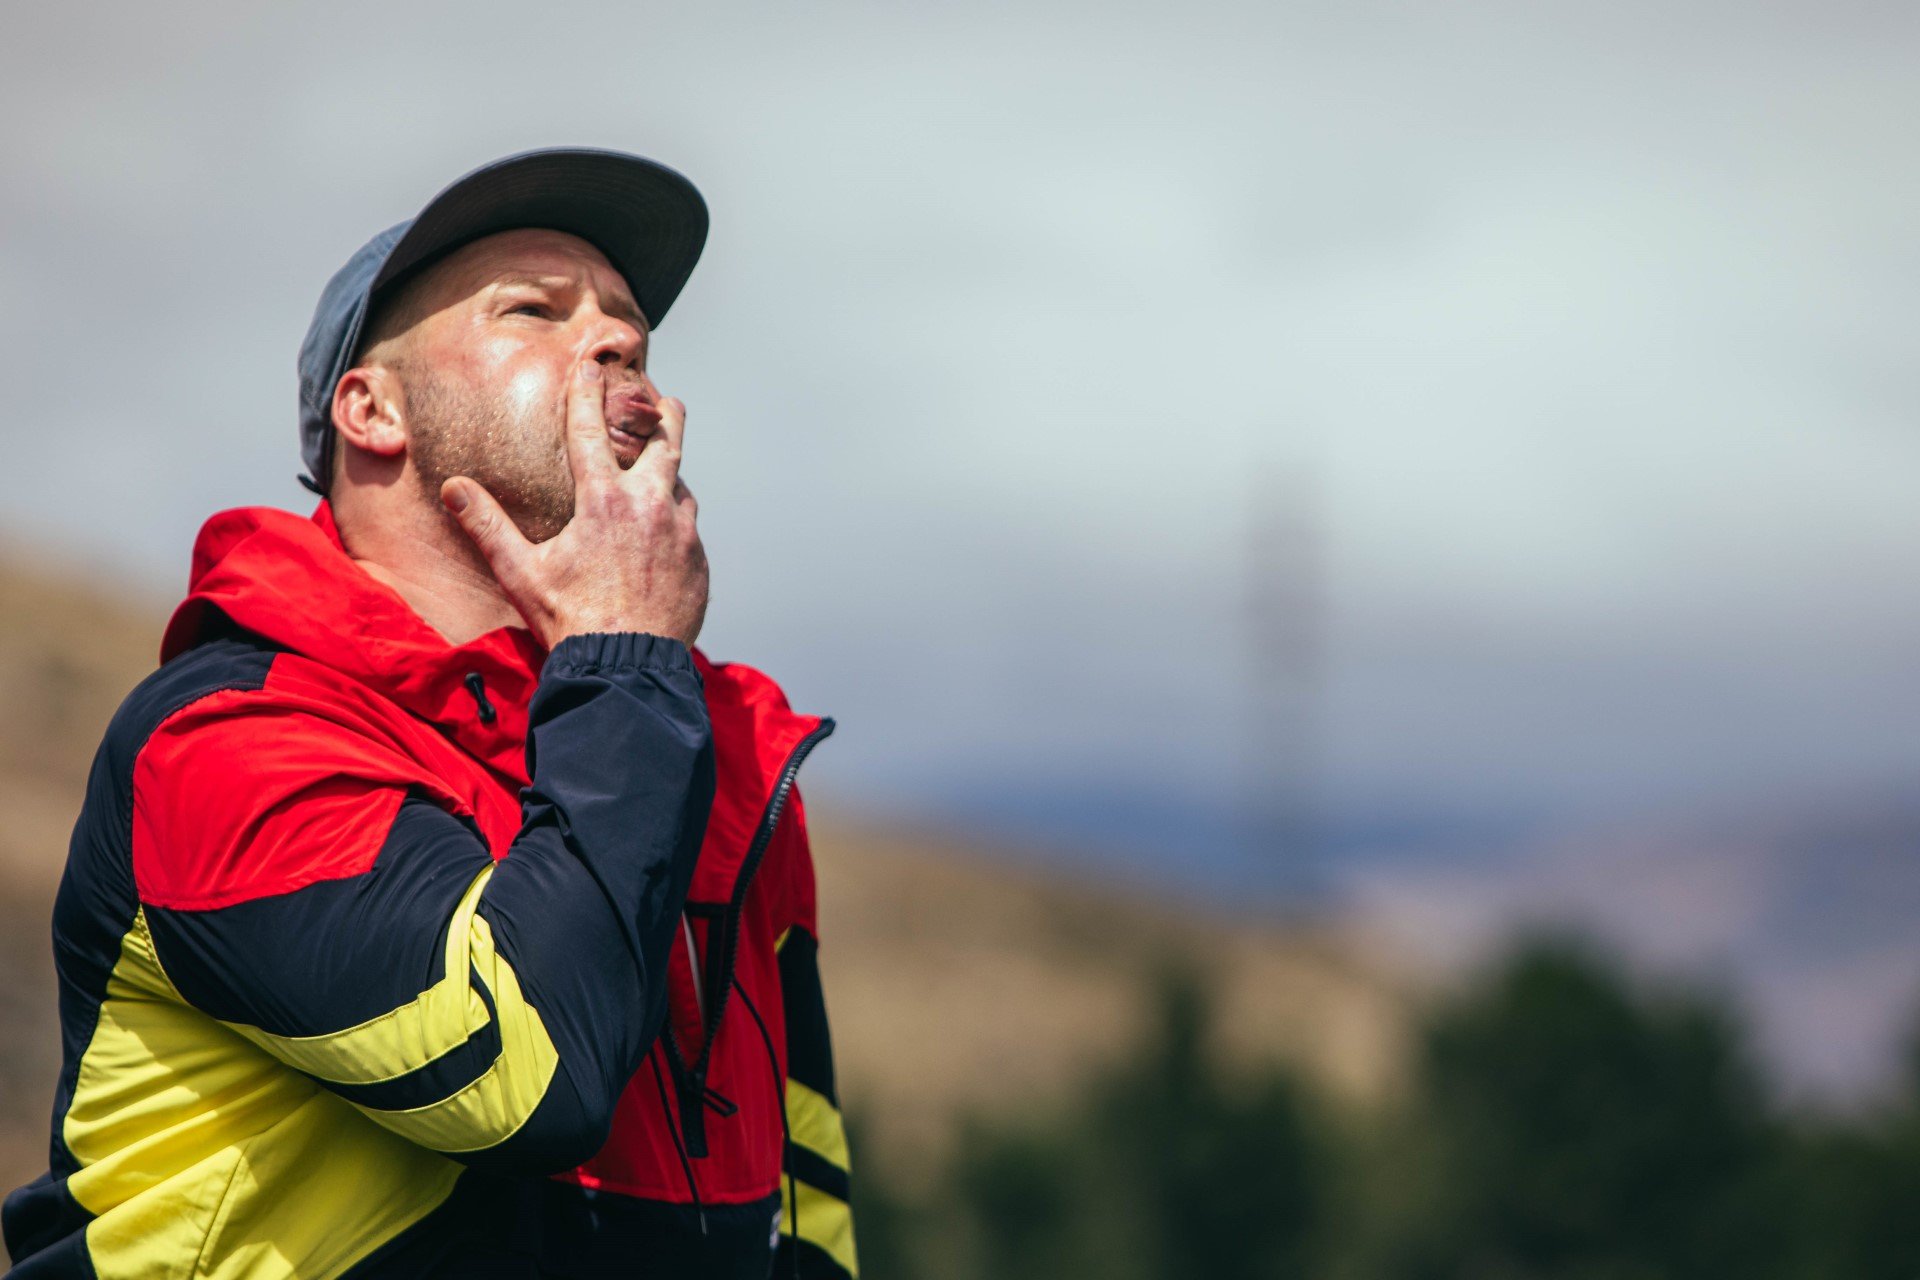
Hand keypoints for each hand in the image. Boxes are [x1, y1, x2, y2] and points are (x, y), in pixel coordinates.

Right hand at [440, 361, 708, 647]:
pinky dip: (676, 522)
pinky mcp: (699, 562)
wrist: (627, 668)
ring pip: (680, 487)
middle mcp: (650, 505)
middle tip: (664, 399)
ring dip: (670, 474)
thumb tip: (453, 487)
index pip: (591, 429)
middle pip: (665, 441)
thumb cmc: (571, 621)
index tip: (592, 365)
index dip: (588, 392)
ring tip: (662, 470)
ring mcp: (681, 533)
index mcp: (604, 499)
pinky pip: (689, 530)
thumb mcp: (520, 572)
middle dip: (664, 415)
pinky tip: (666, 532)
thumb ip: (487, 525)